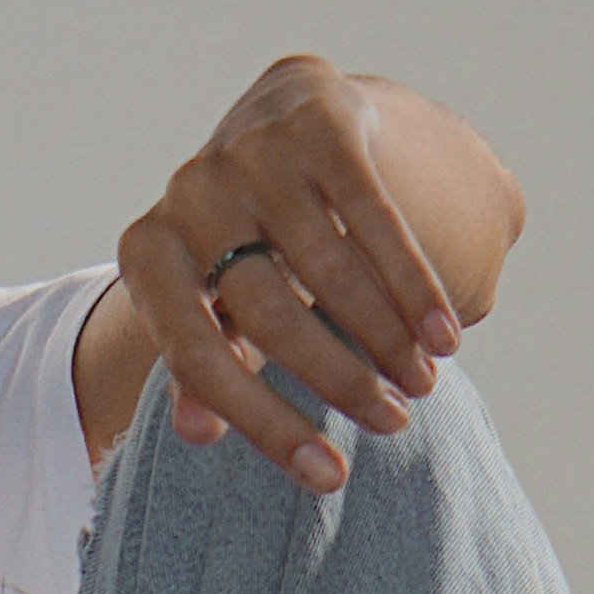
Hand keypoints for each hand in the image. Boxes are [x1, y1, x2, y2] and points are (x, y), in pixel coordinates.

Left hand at [110, 56, 491, 493]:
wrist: (282, 118)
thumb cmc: (244, 238)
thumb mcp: (211, 299)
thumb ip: (202, 362)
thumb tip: (196, 435)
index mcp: (148, 250)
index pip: (194, 354)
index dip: (261, 422)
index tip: (328, 475)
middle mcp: (189, 193)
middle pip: (266, 314)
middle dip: (338, 379)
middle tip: (392, 423)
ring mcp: (250, 151)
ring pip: (327, 268)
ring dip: (385, 337)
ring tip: (424, 382)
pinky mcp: (316, 121)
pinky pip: (374, 216)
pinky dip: (413, 283)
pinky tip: (446, 332)